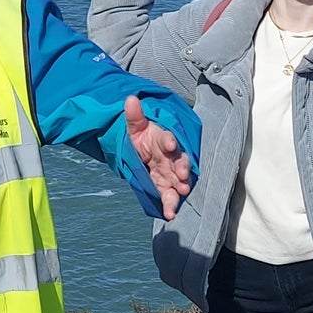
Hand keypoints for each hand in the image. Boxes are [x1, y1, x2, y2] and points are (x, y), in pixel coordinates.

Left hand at [125, 94, 191, 218]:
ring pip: (177, 181)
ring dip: (179, 189)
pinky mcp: (165, 185)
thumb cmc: (142, 135)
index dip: (169, 141)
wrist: (141, 148)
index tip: (171, 144)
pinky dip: (170, 204)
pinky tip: (170, 214)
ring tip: (179, 197)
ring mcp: (169, 171)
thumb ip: (134, 115)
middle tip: (182, 177)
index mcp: (163, 139)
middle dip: (181, 169)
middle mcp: (170, 156)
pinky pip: (169, 194)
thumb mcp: (134, 125)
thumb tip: (130, 99)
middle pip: (178, 162)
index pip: (168, 138)